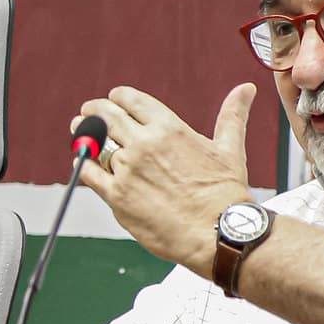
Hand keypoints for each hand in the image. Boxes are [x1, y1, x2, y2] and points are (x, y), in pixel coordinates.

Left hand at [75, 83, 256, 278]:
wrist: (218, 232)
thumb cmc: (226, 195)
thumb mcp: (230, 148)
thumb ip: (232, 115)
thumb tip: (245, 90)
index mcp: (169, 128)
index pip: (133, 101)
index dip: (118, 97)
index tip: (113, 99)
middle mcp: (144, 145)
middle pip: (107, 116)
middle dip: (94, 110)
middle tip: (88, 111)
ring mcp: (128, 170)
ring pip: (95, 143)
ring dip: (84, 134)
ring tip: (78, 130)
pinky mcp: (117, 196)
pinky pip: (89, 174)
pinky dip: (83, 164)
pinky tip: (81, 161)